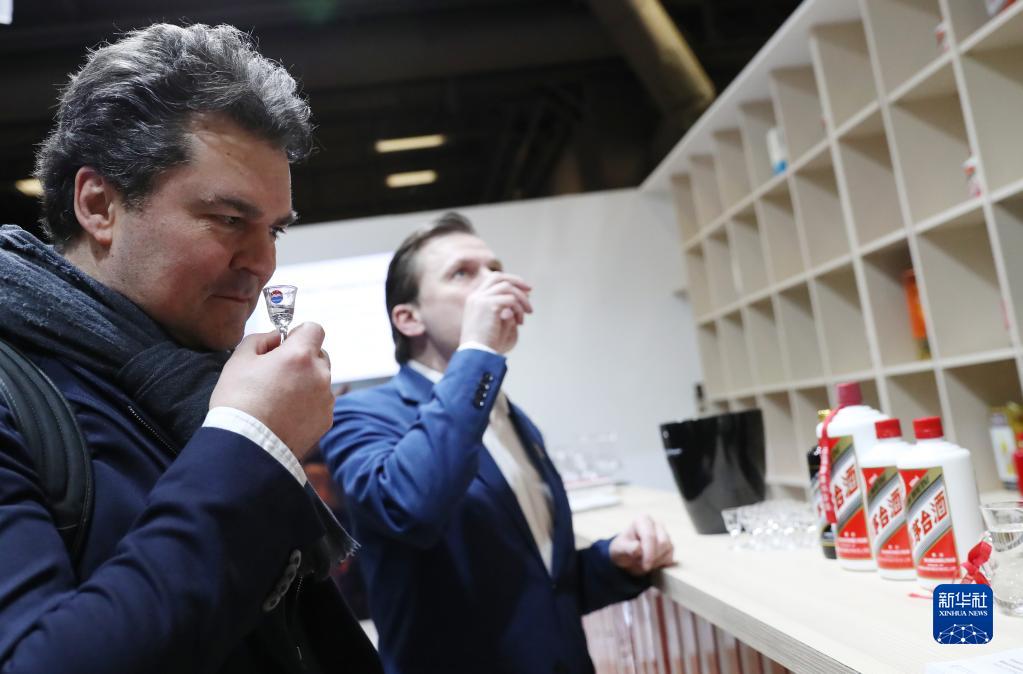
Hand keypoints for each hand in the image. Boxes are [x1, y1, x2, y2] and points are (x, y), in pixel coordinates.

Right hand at [210, 322, 333, 461]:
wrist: (247, 446)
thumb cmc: (239, 401)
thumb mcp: (239, 360)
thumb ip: (260, 339)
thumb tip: (276, 337)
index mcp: (300, 355)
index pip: (314, 329)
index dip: (298, 333)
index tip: (284, 345)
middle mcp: (320, 375)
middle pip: (319, 354)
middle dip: (301, 359)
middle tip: (276, 373)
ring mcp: (326, 399)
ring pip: (320, 380)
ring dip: (305, 382)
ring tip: (277, 398)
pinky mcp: (326, 420)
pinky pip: (319, 403)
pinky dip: (307, 404)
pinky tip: (285, 414)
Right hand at [459, 271, 532, 352]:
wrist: (476, 355)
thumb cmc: (487, 345)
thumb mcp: (496, 323)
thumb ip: (505, 309)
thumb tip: (523, 298)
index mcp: (474, 300)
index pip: (492, 281)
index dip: (509, 281)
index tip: (524, 290)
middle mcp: (476, 297)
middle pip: (498, 277)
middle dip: (516, 281)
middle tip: (530, 291)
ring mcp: (481, 299)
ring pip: (508, 287)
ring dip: (522, 299)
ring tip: (528, 313)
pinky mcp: (489, 305)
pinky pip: (511, 300)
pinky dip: (519, 309)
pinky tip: (520, 322)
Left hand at [609, 515, 674, 575]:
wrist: (627, 556)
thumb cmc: (623, 549)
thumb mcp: (620, 549)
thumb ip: (628, 548)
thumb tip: (637, 548)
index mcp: (642, 520)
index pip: (650, 536)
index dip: (649, 553)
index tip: (645, 566)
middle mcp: (656, 524)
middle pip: (662, 543)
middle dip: (652, 557)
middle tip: (640, 564)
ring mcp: (665, 534)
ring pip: (668, 550)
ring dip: (656, 561)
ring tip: (643, 562)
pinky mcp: (669, 546)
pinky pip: (670, 557)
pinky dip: (660, 564)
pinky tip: (650, 563)